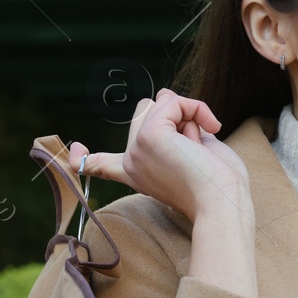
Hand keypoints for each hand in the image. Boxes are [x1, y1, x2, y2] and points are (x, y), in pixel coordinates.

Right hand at [67, 88, 250, 224]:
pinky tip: (210, 128)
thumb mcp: (192, 149)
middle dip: (179, 116)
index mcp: (137, 173)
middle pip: (148, 110)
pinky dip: (197, 109)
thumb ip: (175, 124)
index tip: (74, 152)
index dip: (83, 157)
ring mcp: (136, 148)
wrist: (224, 202)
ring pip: (161, 101)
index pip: (100, 165)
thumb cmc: (218, 184)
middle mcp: (131, 162)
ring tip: (197, 146)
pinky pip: (175, 101)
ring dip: (188, 115)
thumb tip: (162, 95)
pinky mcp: (149, 136)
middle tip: (195, 149)